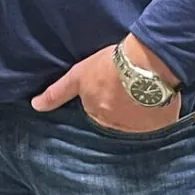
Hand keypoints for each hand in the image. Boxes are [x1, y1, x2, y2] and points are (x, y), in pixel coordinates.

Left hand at [33, 34, 179, 133]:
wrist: (146, 64)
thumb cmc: (110, 64)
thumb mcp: (79, 74)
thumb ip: (57, 93)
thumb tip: (35, 106)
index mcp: (95, 114)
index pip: (96, 114)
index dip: (104, 99)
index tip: (112, 90)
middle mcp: (114, 126)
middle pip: (115, 121)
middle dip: (120, 110)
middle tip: (128, 89)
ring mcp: (137, 130)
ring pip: (136, 124)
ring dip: (139, 114)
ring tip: (145, 93)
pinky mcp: (158, 128)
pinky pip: (157, 127)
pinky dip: (158, 118)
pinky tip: (160, 102)